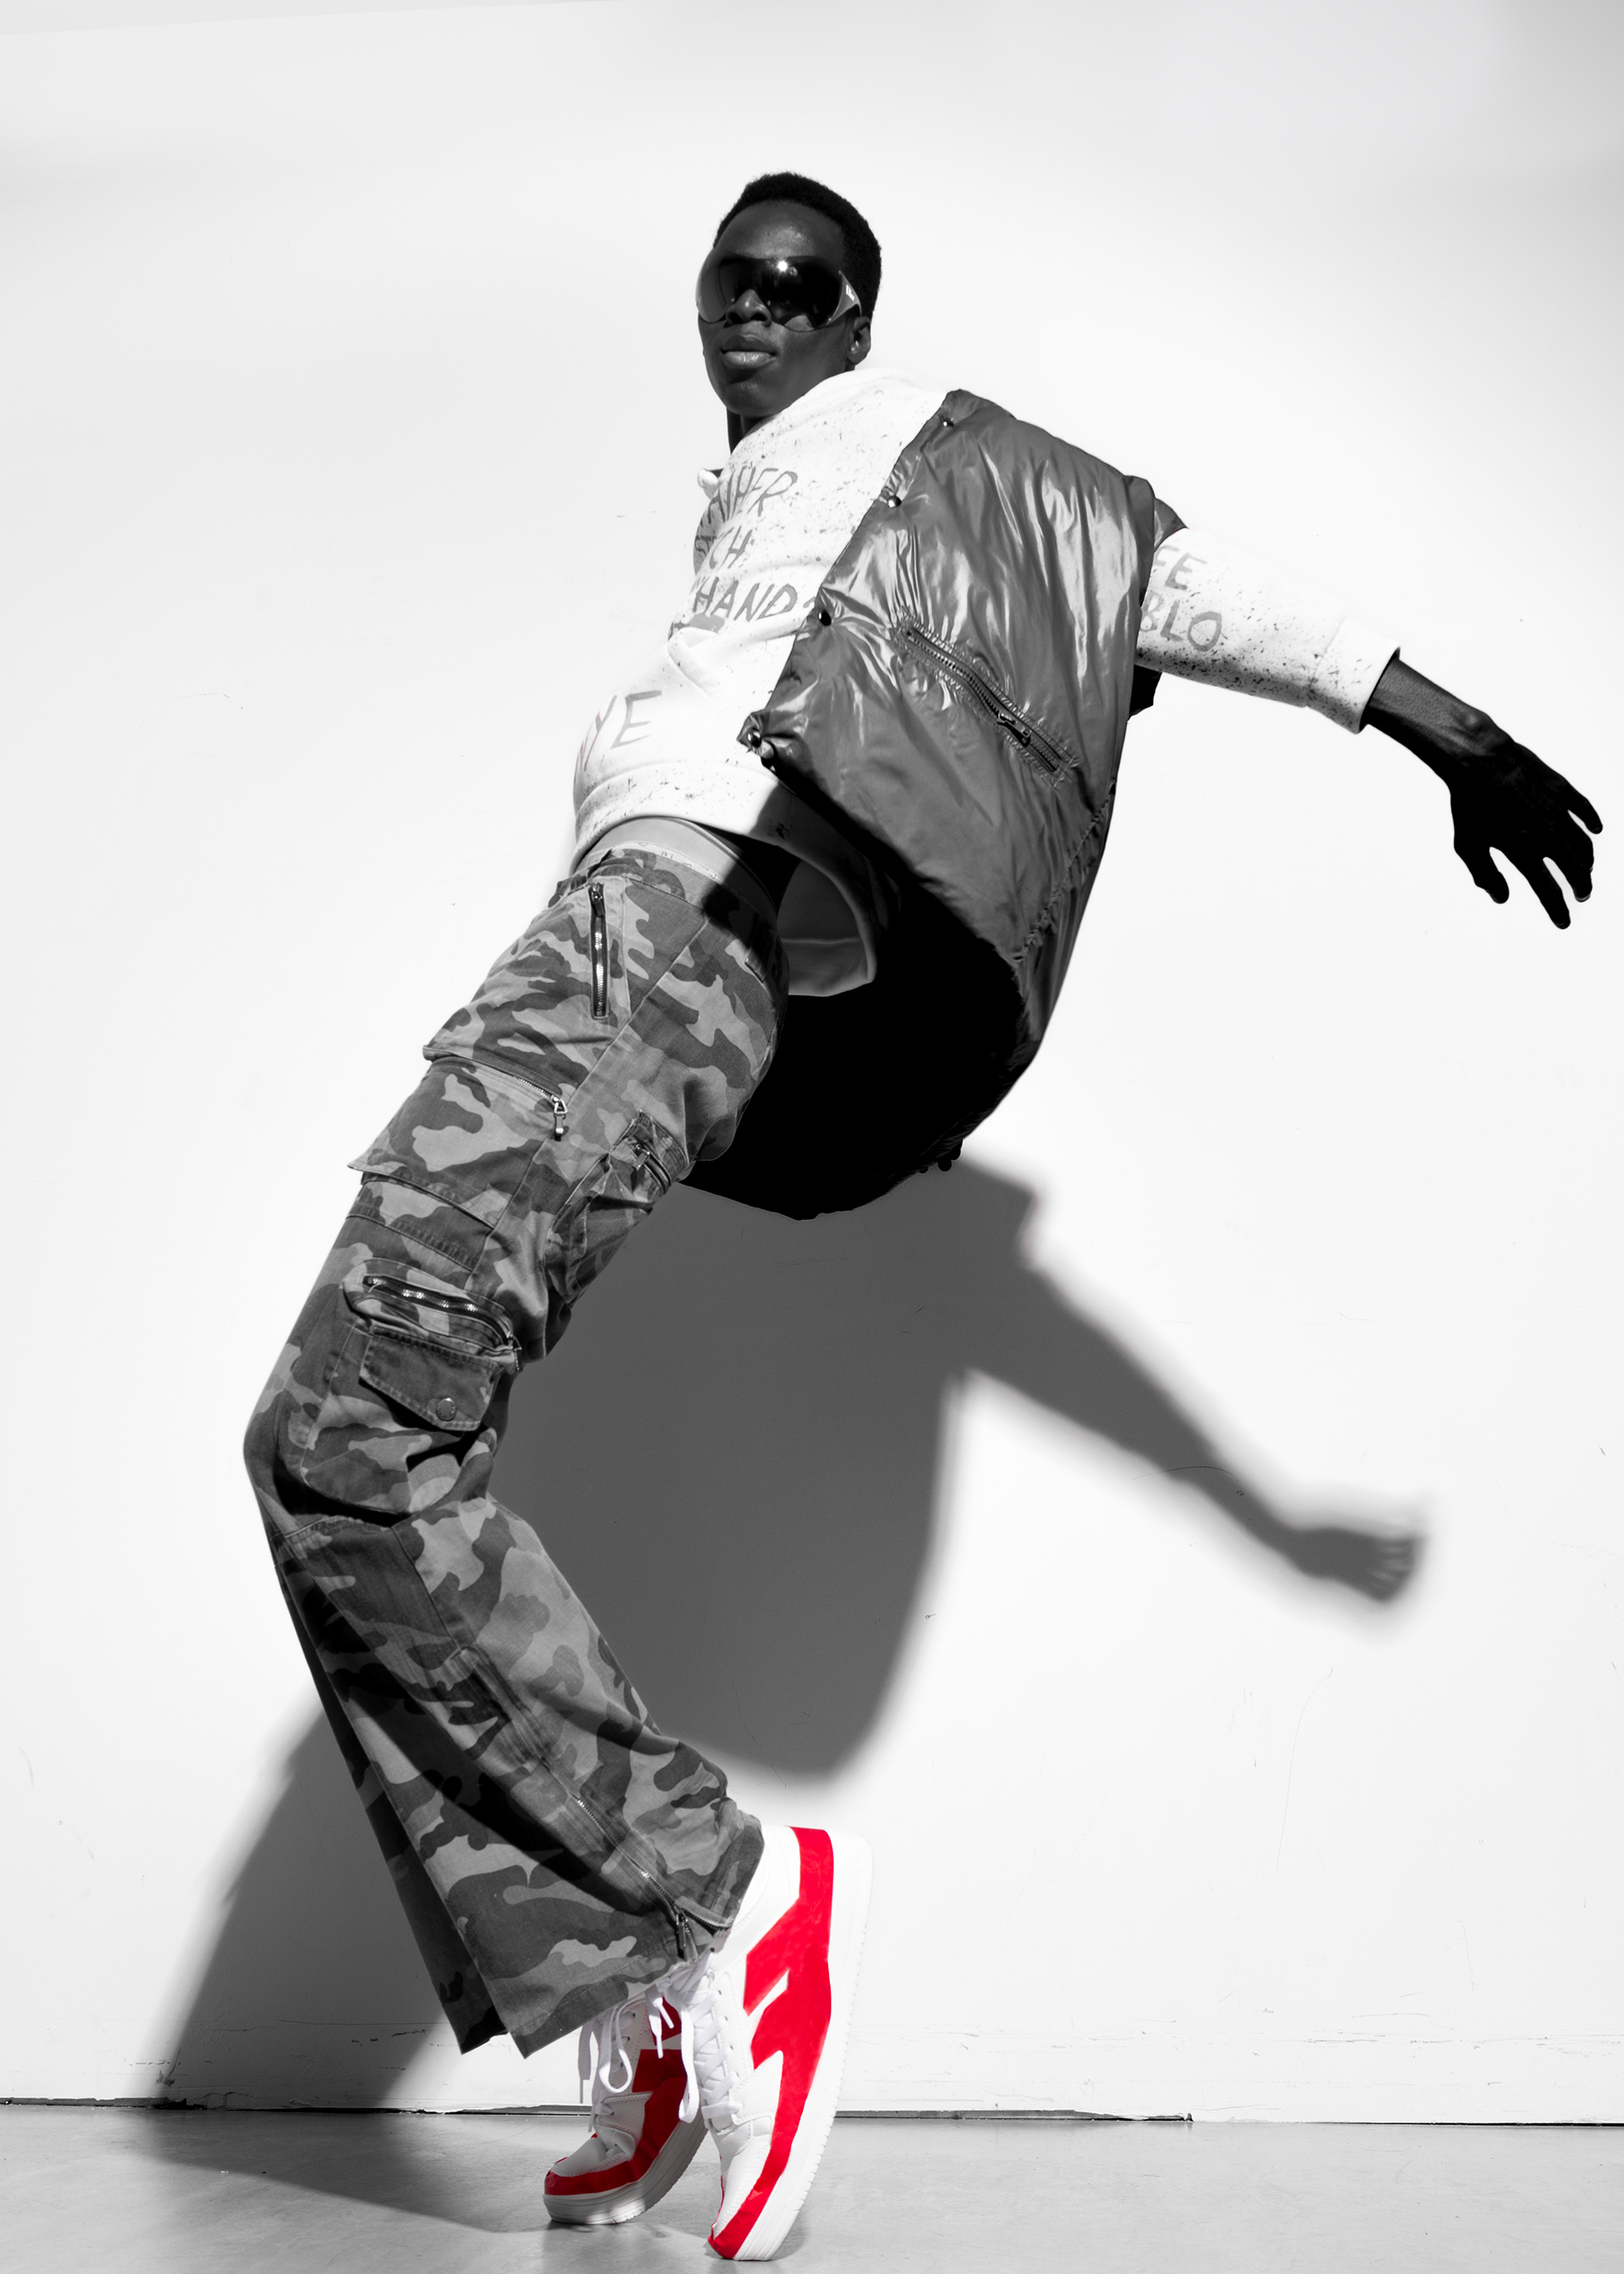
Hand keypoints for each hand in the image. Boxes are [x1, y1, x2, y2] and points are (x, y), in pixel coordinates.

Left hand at [1365, 659, 1601, 928]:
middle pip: (1574, 869)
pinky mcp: (1562, 788)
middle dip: (1580, 886)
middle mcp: (1545, 833)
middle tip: (1582, 896)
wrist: (1479, 759)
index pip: (1547, 890)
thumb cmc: (1469, 805)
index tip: (1563, 923)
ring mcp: (1557, 809)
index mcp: (1522, 850)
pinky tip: (1596, 831)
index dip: (1557, 910)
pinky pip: (1585, 808)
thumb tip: (1503, 899)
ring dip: (1586, 861)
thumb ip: (1485, 875)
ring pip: (1582, 842)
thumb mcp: (1467, 845)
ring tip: (1584, 870)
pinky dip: (1592, 821)